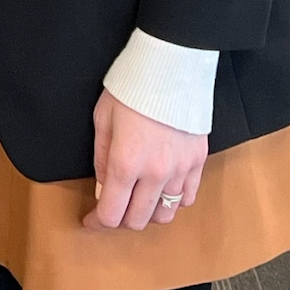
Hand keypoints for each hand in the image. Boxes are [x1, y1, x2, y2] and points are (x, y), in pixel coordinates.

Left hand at [87, 90, 207, 230]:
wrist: (170, 67)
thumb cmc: (130, 88)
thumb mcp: (103, 120)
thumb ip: (102, 160)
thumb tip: (103, 191)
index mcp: (126, 162)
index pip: (111, 213)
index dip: (97, 222)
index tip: (91, 220)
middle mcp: (155, 173)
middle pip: (137, 220)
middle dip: (120, 219)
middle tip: (113, 207)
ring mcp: (180, 170)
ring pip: (165, 215)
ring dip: (148, 213)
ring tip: (139, 200)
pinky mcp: (198, 162)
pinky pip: (187, 198)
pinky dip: (174, 201)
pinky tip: (163, 189)